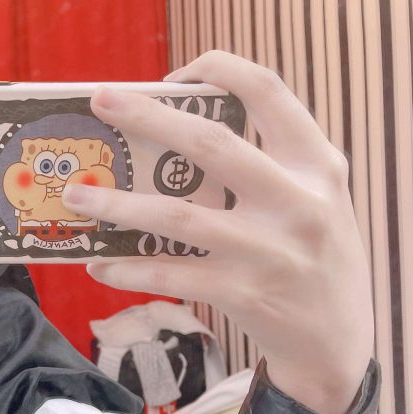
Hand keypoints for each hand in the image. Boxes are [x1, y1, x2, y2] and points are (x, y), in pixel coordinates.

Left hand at [62, 51, 373, 413]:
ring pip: (175, 216)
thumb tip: (177, 129)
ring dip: (116, 204)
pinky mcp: (242, 294)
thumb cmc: (315, 258)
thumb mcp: (316, 198)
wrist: (338, 343)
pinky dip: (127, 268)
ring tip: (74, 195)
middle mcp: (298, 202)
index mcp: (317, 165)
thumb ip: (269, 164)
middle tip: (100, 100)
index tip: (171, 76)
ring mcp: (268, 251)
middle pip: (210, 144)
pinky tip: (98, 263)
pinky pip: (169, 276)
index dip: (217, 70)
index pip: (269, 92)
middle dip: (147, 116)